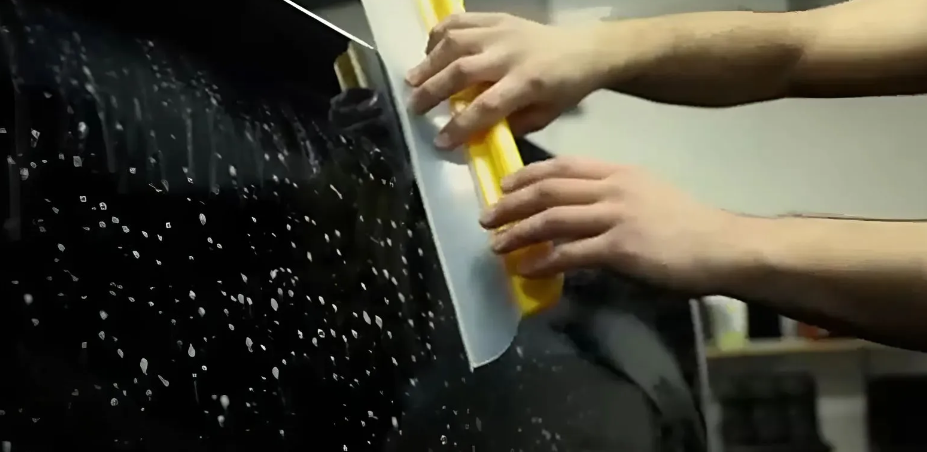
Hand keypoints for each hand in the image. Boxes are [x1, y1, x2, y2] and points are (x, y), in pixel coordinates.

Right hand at [406, 13, 607, 148]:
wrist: (585, 49)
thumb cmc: (565, 88)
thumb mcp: (545, 115)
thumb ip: (511, 125)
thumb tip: (475, 134)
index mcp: (528, 82)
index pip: (486, 106)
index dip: (460, 125)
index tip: (441, 141)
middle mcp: (510, 54)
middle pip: (462, 71)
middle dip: (433, 92)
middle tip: (414, 109)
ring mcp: (501, 32)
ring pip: (455, 43)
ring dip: (429, 62)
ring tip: (411, 81)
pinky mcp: (497, 18)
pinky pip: (460, 21)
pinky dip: (439, 34)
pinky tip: (428, 51)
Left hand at [479, 157, 748, 293]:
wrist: (721, 246)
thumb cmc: (687, 225)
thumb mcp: (648, 194)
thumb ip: (612, 197)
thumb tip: (579, 210)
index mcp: (619, 173)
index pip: (563, 166)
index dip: (528, 174)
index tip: (505, 184)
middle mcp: (612, 189)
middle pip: (549, 190)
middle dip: (512, 203)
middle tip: (488, 217)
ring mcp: (615, 217)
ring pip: (552, 219)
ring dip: (518, 233)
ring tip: (497, 245)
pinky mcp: (619, 248)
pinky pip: (569, 254)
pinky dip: (542, 262)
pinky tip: (526, 270)